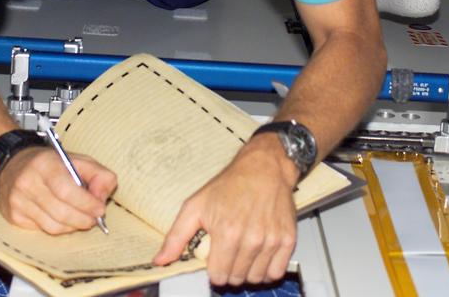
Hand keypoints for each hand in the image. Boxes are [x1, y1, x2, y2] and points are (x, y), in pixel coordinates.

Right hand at [0, 147, 116, 233]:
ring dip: (72, 226)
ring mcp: (17, 201)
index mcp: (44, 164)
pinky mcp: (13, 216)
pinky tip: (62, 218)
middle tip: (93, 219)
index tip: (100, 209)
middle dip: (83, 219)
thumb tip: (101, 199)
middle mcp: (27, 183)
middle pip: (60, 212)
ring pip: (53, 226)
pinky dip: (58, 228)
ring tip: (80, 219)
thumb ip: (99, 175)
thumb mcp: (79, 160)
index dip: (86, 203)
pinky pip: (42, 230)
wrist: (13, 165)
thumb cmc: (52, 164)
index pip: (66, 190)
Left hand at [152, 136, 298, 286]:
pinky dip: (268, 269)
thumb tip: (160, 260)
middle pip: (237, 279)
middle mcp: (251, 239)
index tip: (215, 260)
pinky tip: (259, 255)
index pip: (218, 277)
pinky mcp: (287, 239)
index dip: (213, 271)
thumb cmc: (230, 184)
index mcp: (227, 232)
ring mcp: (271, 240)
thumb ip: (176, 237)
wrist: (264, 167)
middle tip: (229, 253)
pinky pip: (276, 272)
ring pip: (256, 278)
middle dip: (230, 271)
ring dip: (248, 271)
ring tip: (244, 253)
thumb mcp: (195, 205)